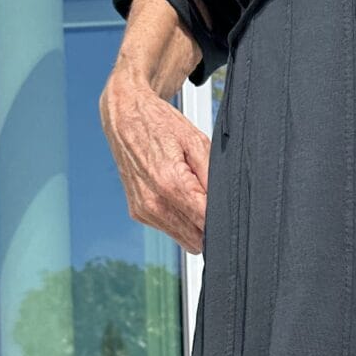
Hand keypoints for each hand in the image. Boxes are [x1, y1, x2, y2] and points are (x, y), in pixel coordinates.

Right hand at [99, 60, 209, 253]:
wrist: (125, 115)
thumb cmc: (160, 124)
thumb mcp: (196, 142)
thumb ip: (211, 177)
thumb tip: (225, 206)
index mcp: (170, 184)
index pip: (206, 223)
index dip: (222, 221)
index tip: (229, 213)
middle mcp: (153, 203)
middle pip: (197, 239)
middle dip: (210, 226)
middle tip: (211, 202)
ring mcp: (144, 211)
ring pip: (185, 240)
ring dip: (195, 225)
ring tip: (193, 195)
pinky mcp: (138, 213)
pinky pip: (170, 230)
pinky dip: (180, 221)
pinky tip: (178, 197)